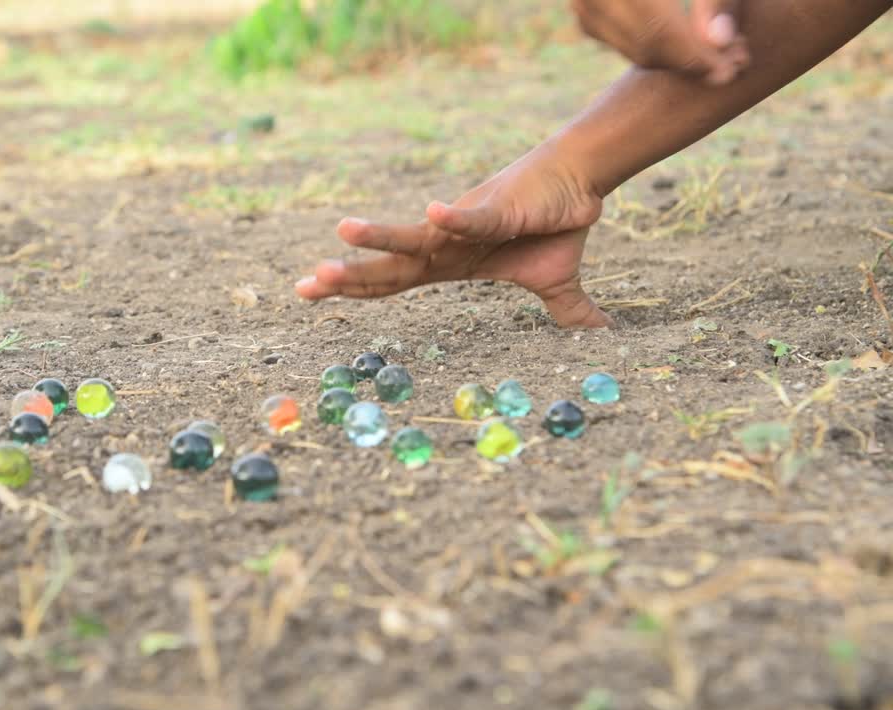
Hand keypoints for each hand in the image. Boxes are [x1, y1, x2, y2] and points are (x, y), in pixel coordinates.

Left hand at [295, 141, 614, 327]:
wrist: (580, 183)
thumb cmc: (555, 226)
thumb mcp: (555, 284)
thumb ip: (563, 313)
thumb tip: (596, 336)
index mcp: (449, 264)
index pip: (390, 282)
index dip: (351, 289)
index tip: (308, 296)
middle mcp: (445, 245)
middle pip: (389, 268)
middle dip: (346, 278)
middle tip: (303, 288)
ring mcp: (465, 226)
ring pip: (417, 237)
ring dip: (381, 237)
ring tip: (343, 233)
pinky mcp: (497, 208)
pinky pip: (472, 216)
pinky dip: (454, 215)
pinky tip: (431, 212)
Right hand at [571, 0, 750, 84]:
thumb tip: (718, 43)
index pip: (660, 30)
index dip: (699, 54)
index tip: (736, 65)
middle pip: (646, 46)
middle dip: (692, 60)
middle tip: (735, 61)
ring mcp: (582, 3)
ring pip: (634, 50)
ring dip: (679, 58)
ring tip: (721, 50)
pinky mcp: (585, 10)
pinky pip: (623, 42)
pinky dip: (658, 46)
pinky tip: (691, 38)